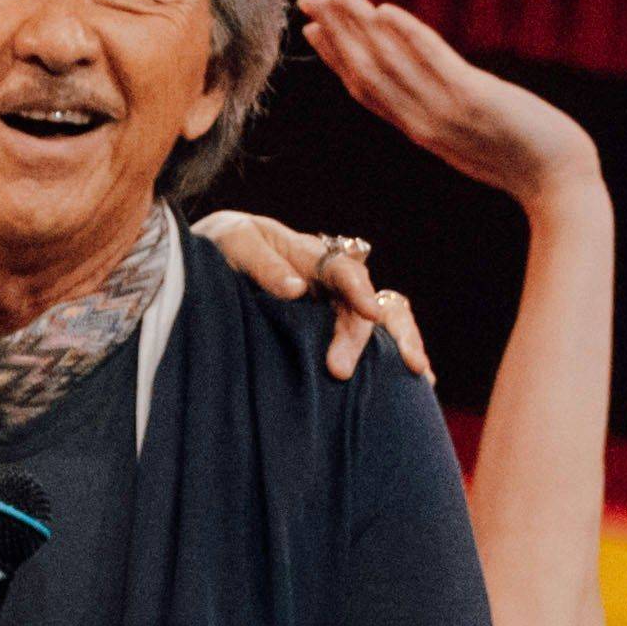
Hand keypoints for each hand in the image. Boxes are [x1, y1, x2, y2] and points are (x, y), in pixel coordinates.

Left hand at [191, 209, 433, 384]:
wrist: (206, 258)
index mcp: (309, 256)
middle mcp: (331, 283)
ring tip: (418, 376)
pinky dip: (394, 361)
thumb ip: (262, 264)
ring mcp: (333, 308)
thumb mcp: (234, 242)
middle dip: (361, 336)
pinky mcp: (326, 333)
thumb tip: (296, 290)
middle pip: (367, 304)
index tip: (368, 311)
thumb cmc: (220, 245)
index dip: (359, 290)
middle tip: (339, 371)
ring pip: (382, 321)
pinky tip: (420, 383)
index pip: (344, 271)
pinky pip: (368, 343)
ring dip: (399, 346)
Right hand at [295, 0, 600, 211]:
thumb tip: (436, 96)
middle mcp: (423, 122)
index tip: (311, 32)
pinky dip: (407, 36)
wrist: (562, 184)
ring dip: (357, 26)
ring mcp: (445, 111)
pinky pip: (433, 62)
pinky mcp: (475, 98)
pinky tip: (385, 11)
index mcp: (420, 130)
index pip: (367, 91)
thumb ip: (446, 117)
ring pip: (389, 64)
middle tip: (308, 0)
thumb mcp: (474, 138)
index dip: (335, 59)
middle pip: (366, 73)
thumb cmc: (527, 162)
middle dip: (335, 34)